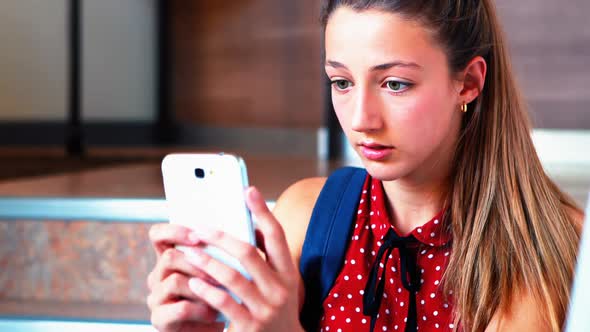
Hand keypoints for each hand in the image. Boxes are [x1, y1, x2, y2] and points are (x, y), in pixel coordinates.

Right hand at [146, 223, 223, 331]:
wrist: (211, 331)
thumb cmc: (218, 298)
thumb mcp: (217, 272)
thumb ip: (217, 255)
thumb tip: (234, 237)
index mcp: (169, 259)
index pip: (158, 235)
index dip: (174, 231)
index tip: (197, 236)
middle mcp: (157, 276)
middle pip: (169, 257)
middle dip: (199, 263)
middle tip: (221, 271)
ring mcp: (156, 298)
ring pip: (174, 281)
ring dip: (202, 286)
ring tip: (222, 293)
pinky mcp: (159, 320)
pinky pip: (180, 308)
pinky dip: (201, 309)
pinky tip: (215, 314)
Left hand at [186, 187, 303, 331]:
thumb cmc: (277, 310)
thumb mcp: (281, 284)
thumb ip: (268, 259)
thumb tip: (251, 225)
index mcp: (289, 274)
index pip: (277, 236)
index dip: (262, 211)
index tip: (248, 190)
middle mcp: (281, 289)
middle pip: (248, 253)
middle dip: (220, 237)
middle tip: (199, 229)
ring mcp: (265, 309)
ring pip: (232, 277)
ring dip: (206, 262)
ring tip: (189, 253)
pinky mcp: (249, 326)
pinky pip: (223, 303)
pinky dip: (206, 290)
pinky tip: (194, 283)